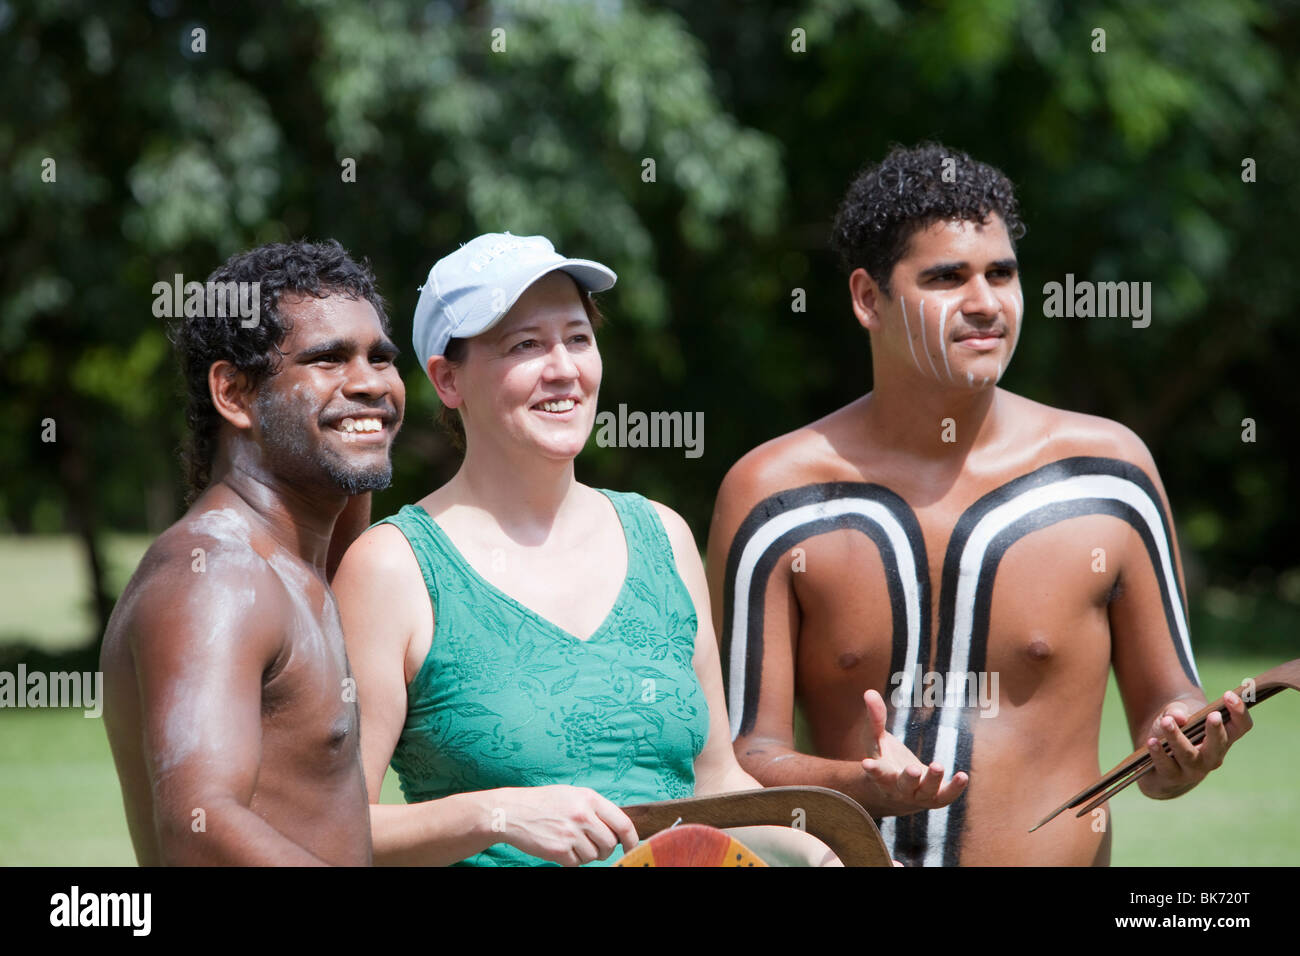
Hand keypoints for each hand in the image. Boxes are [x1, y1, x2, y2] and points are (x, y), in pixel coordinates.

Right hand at [489, 786, 638, 864]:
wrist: (513, 811)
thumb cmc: (544, 802)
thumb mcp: (573, 795)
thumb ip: (595, 808)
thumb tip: (617, 828)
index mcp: (589, 799)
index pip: (622, 823)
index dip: (631, 839)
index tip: (630, 846)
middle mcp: (583, 815)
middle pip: (610, 844)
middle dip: (605, 850)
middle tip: (594, 846)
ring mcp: (570, 834)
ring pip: (594, 856)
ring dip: (586, 855)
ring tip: (571, 843)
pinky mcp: (558, 850)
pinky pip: (576, 864)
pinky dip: (571, 860)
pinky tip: (561, 848)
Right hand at [859, 689, 967, 815]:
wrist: (898, 794)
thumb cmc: (886, 761)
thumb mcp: (877, 741)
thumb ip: (875, 719)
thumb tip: (869, 692)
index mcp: (883, 776)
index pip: (877, 773)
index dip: (873, 769)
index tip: (866, 763)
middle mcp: (899, 790)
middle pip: (902, 786)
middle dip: (908, 778)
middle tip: (912, 769)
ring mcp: (919, 796)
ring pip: (925, 791)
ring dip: (932, 780)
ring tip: (938, 766)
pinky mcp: (936, 798)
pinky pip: (946, 796)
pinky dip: (955, 788)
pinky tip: (963, 776)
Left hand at [1138, 691, 1253, 798]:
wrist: (1158, 763)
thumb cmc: (1177, 732)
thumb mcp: (1176, 714)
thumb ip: (1176, 711)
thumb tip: (1179, 718)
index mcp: (1223, 738)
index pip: (1240, 726)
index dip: (1239, 711)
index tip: (1229, 695)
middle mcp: (1212, 756)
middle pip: (1220, 744)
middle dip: (1216, 730)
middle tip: (1214, 715)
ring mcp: (1193, 770)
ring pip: (1188, 755)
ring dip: (1177, 738)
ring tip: (1167, 722)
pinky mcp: (1172, 777)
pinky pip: (1166, 766)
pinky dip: (1159, 754)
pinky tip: (1152, 742)